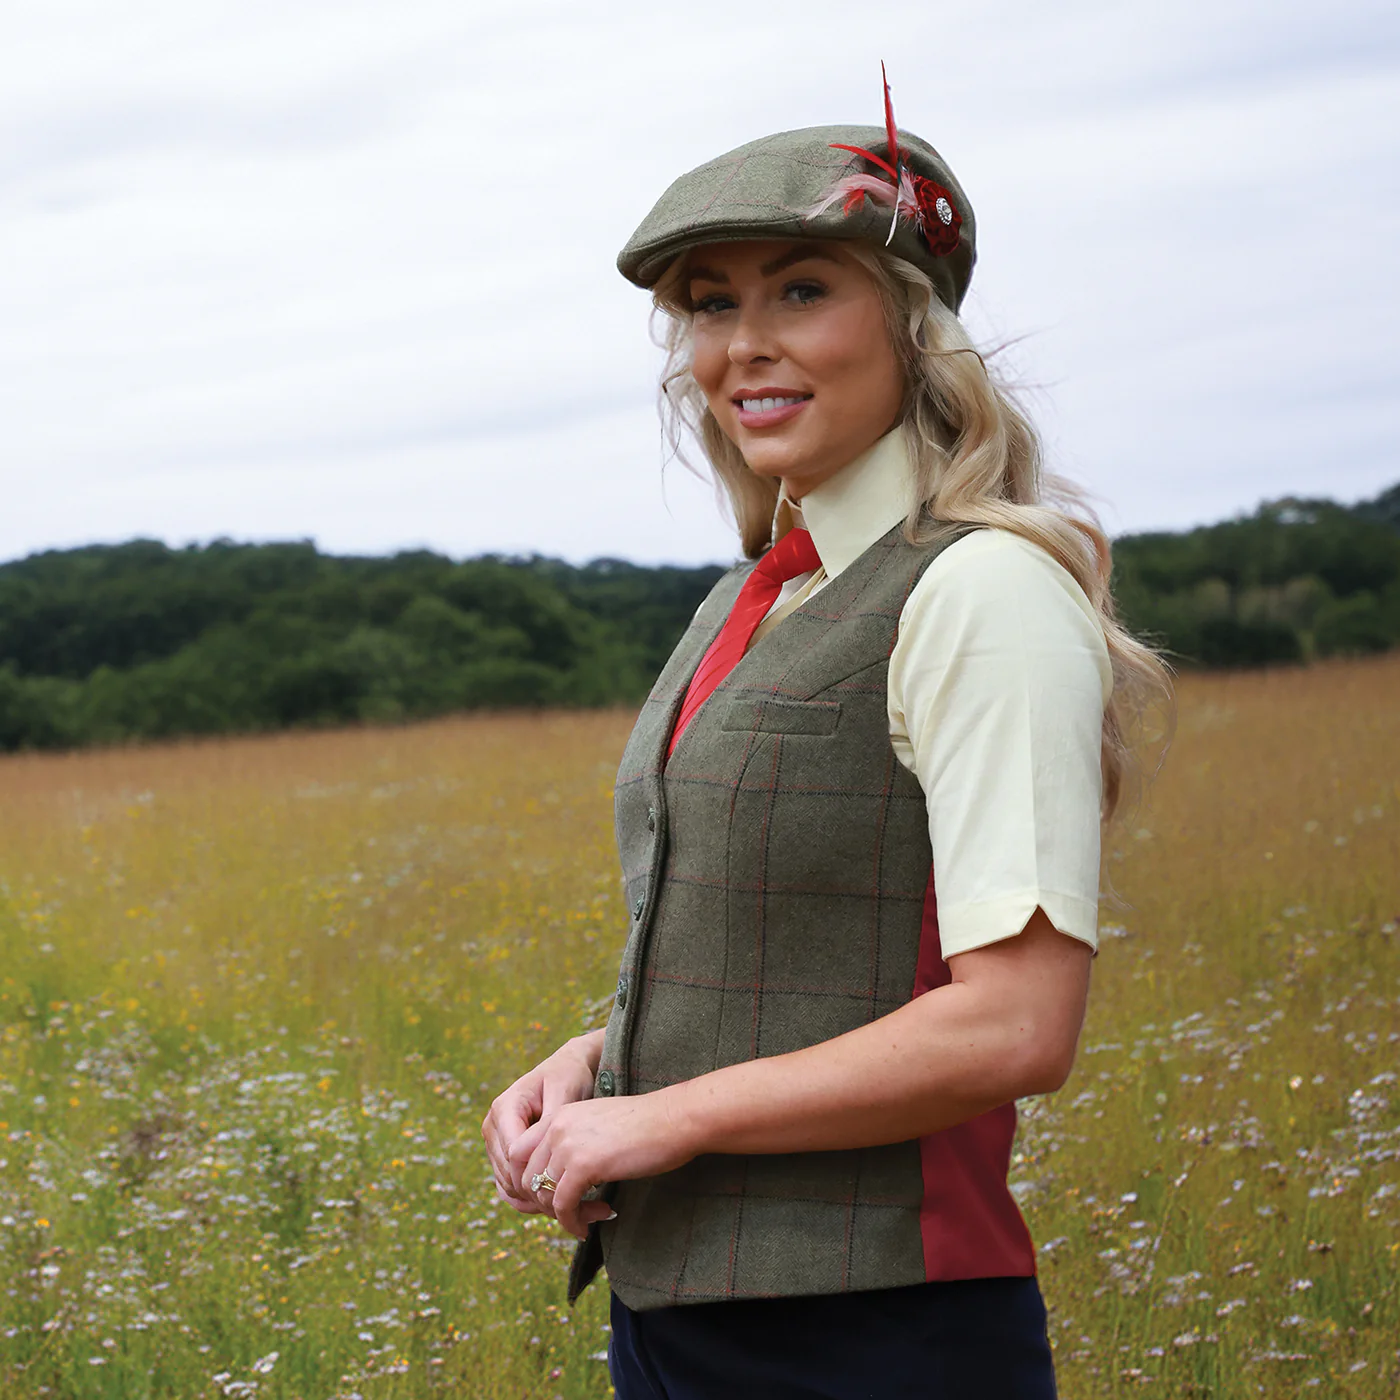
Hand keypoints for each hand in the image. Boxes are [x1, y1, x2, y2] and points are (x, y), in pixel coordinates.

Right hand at [481, 1031, 602, 1214]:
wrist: (566, 1069)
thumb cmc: (568, 1076)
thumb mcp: (564, 1093)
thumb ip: (549, 1123)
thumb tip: (535, 1152)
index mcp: (503, 1108)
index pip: (513, 1156)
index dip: (538, 1176)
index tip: (569, 1187)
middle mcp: (493, 1127)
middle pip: (508, 1175)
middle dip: (539, 1193)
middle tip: (575, 1205)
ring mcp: (495, 1142)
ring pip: (508, 1186)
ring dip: (536, 1200)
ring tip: (572, 1207)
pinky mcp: (502, 1155)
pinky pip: (510, 1187)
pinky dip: (530, 1199)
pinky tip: (558, 1203)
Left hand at [509, 1089, 698, 1239]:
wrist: (673, 1119)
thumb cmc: (645, 1125)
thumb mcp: (597, 1126)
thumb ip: (574, 1143)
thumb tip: (561, 1176)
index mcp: (559, 1114)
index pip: (518, 1154)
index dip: (529, 1181)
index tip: (552, 1197)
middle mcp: (556, 1126)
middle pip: (527, 1177)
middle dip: (545, 1202)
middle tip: (572, 1213)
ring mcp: (567, 1145)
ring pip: (544, 1194)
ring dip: (563, 1215)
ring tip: (586, 1220)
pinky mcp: (583, 1165)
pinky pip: (563, 1205)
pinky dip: (572, 1222)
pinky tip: (587, 1227)